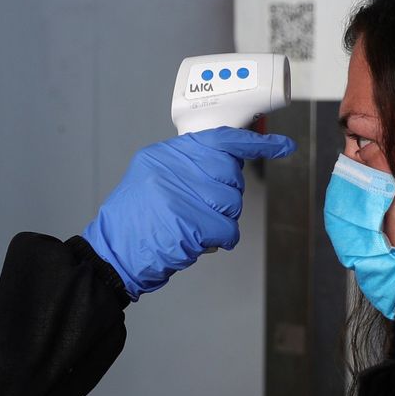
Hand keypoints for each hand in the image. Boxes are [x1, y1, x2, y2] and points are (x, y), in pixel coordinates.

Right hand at [82, 127, 295, 298]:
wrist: (112, 255)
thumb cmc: (133, 224)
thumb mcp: (150, 180)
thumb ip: (184, 168)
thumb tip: (225, 164)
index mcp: (163, 155)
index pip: (219, 140)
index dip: (255, 143)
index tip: (281, 146)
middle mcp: (172, 169)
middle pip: (229, 173)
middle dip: (226, 194)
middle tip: (204, 208)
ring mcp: (182, 194)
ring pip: (232, 202)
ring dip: (221, 220)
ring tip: (193, 226)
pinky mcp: (191, 222)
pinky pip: (228, 228)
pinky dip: (220, 240)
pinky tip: (201, 241)